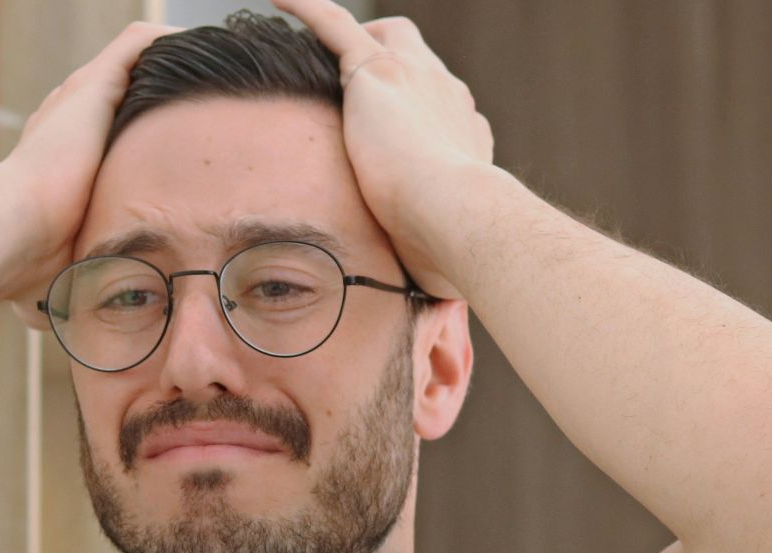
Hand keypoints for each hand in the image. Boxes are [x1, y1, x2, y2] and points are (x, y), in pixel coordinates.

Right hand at [0, 21, 180, 327]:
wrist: (6, 237)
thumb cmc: (26, 271)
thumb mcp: (57, 281)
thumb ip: (70, 288)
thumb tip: (68, 323)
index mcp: (56, 162)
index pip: (99, 139)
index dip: (135, 143)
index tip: (170, 158)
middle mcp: (64, 123)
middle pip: (119, 97)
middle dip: (161, 102)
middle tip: (206, 110)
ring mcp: (76, 101)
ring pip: (131, 66)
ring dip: (170, 69)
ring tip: (213, 71)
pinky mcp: (92, 87)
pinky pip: (138, 46)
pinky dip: (166, 44)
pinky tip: (201, 49)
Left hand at [269, 0, 496, 301]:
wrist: (461, 220)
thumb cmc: (458, 253)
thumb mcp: (443, 256)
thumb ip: (431, 263)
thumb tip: (430, 305)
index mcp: (464, 136)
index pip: (438, 111)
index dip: (416, 118)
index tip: (396, 136)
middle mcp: (446, 96)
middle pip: (417, 63)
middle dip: (391, 67)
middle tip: (360, 86)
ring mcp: (414, 78)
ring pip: (382, 36)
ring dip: (353, 37)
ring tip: (318, 41)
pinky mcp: (375, 72)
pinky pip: (334, 25)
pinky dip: (307, 9)